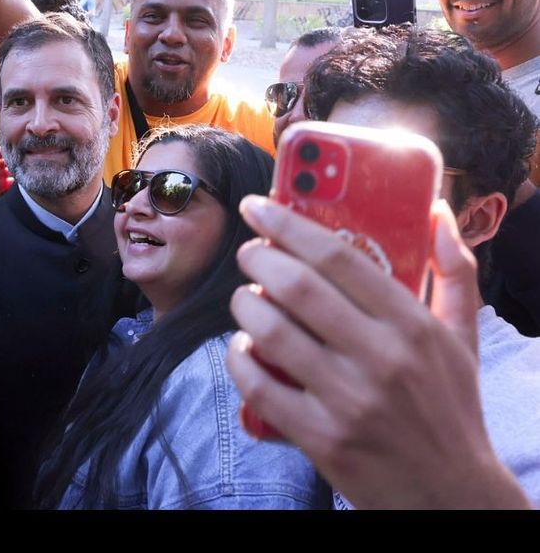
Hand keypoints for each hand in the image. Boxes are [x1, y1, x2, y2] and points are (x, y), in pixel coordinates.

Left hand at [0, 146, 12, 209]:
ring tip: (17, 172)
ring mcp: (2, 174)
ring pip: (14, 171)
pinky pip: (10, 183)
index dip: (10, 149)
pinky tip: (9, 182)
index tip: (15, 151)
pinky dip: (12, 183)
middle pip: (13, 160)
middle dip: (17, 161)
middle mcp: (0, 163)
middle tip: (18, 162)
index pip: (5, 150)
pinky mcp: (2, 185)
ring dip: (17, 172)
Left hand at [225, 195, 527, 508]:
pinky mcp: (321, 437)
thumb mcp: (462, 338)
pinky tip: (243, 348)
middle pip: (296, 286)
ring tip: (246, 300)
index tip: (258, 207)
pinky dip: (239, 359)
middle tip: (248, 254)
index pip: (339, 255)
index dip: (288, 223)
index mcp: (412, 325)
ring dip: (244, 306)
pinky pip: (259, 386)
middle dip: (257, 259)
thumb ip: (453, 272)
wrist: (452, 496)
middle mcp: (381, 357)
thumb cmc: (450, 408)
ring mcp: (348, 399)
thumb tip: (438, 213)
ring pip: (271, 331)